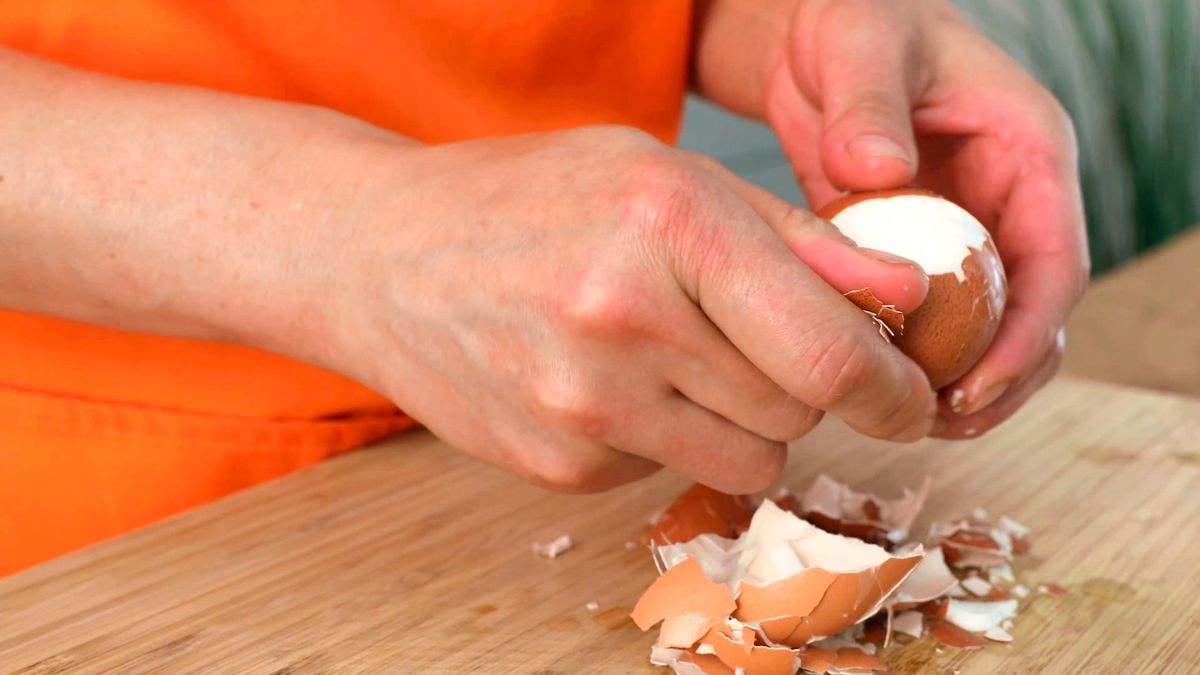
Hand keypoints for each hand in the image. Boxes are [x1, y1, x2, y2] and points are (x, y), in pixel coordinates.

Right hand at [314, 126, 934, 492]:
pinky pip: (670, 472)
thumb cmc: (528, 200)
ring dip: (743, 421)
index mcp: (667, 227)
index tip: (909, 396)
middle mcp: (623, 324)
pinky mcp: (558, 466)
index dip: (891, 386)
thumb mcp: (663, 175)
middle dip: (803, 385)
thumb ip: (793, 238)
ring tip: (679, 358)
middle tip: (757, 341)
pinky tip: (609, 379)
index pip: (825, 351)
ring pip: (747, 461)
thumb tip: (901, 294)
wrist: (379, 257)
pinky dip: (667, 436)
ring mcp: (583, 407)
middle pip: (795, 412)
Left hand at [762, 0, 1089, 437]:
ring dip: (961, 379)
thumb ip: (868, 105)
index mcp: (1026, 150)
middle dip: (1000, 376)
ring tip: (911, 420)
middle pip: (1033, 311)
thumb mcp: (860, 43)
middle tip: (943, 423)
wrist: (814, 25)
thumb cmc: (852, 16)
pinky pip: (929, 316)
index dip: (1028, 335)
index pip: (1056, 262)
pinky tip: (875, 386)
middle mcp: (1007, 197)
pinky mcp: (915, 246)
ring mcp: (963, 226)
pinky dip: (912, 356)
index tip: (979, 386)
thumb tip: (877, 174)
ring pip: (986, 324)